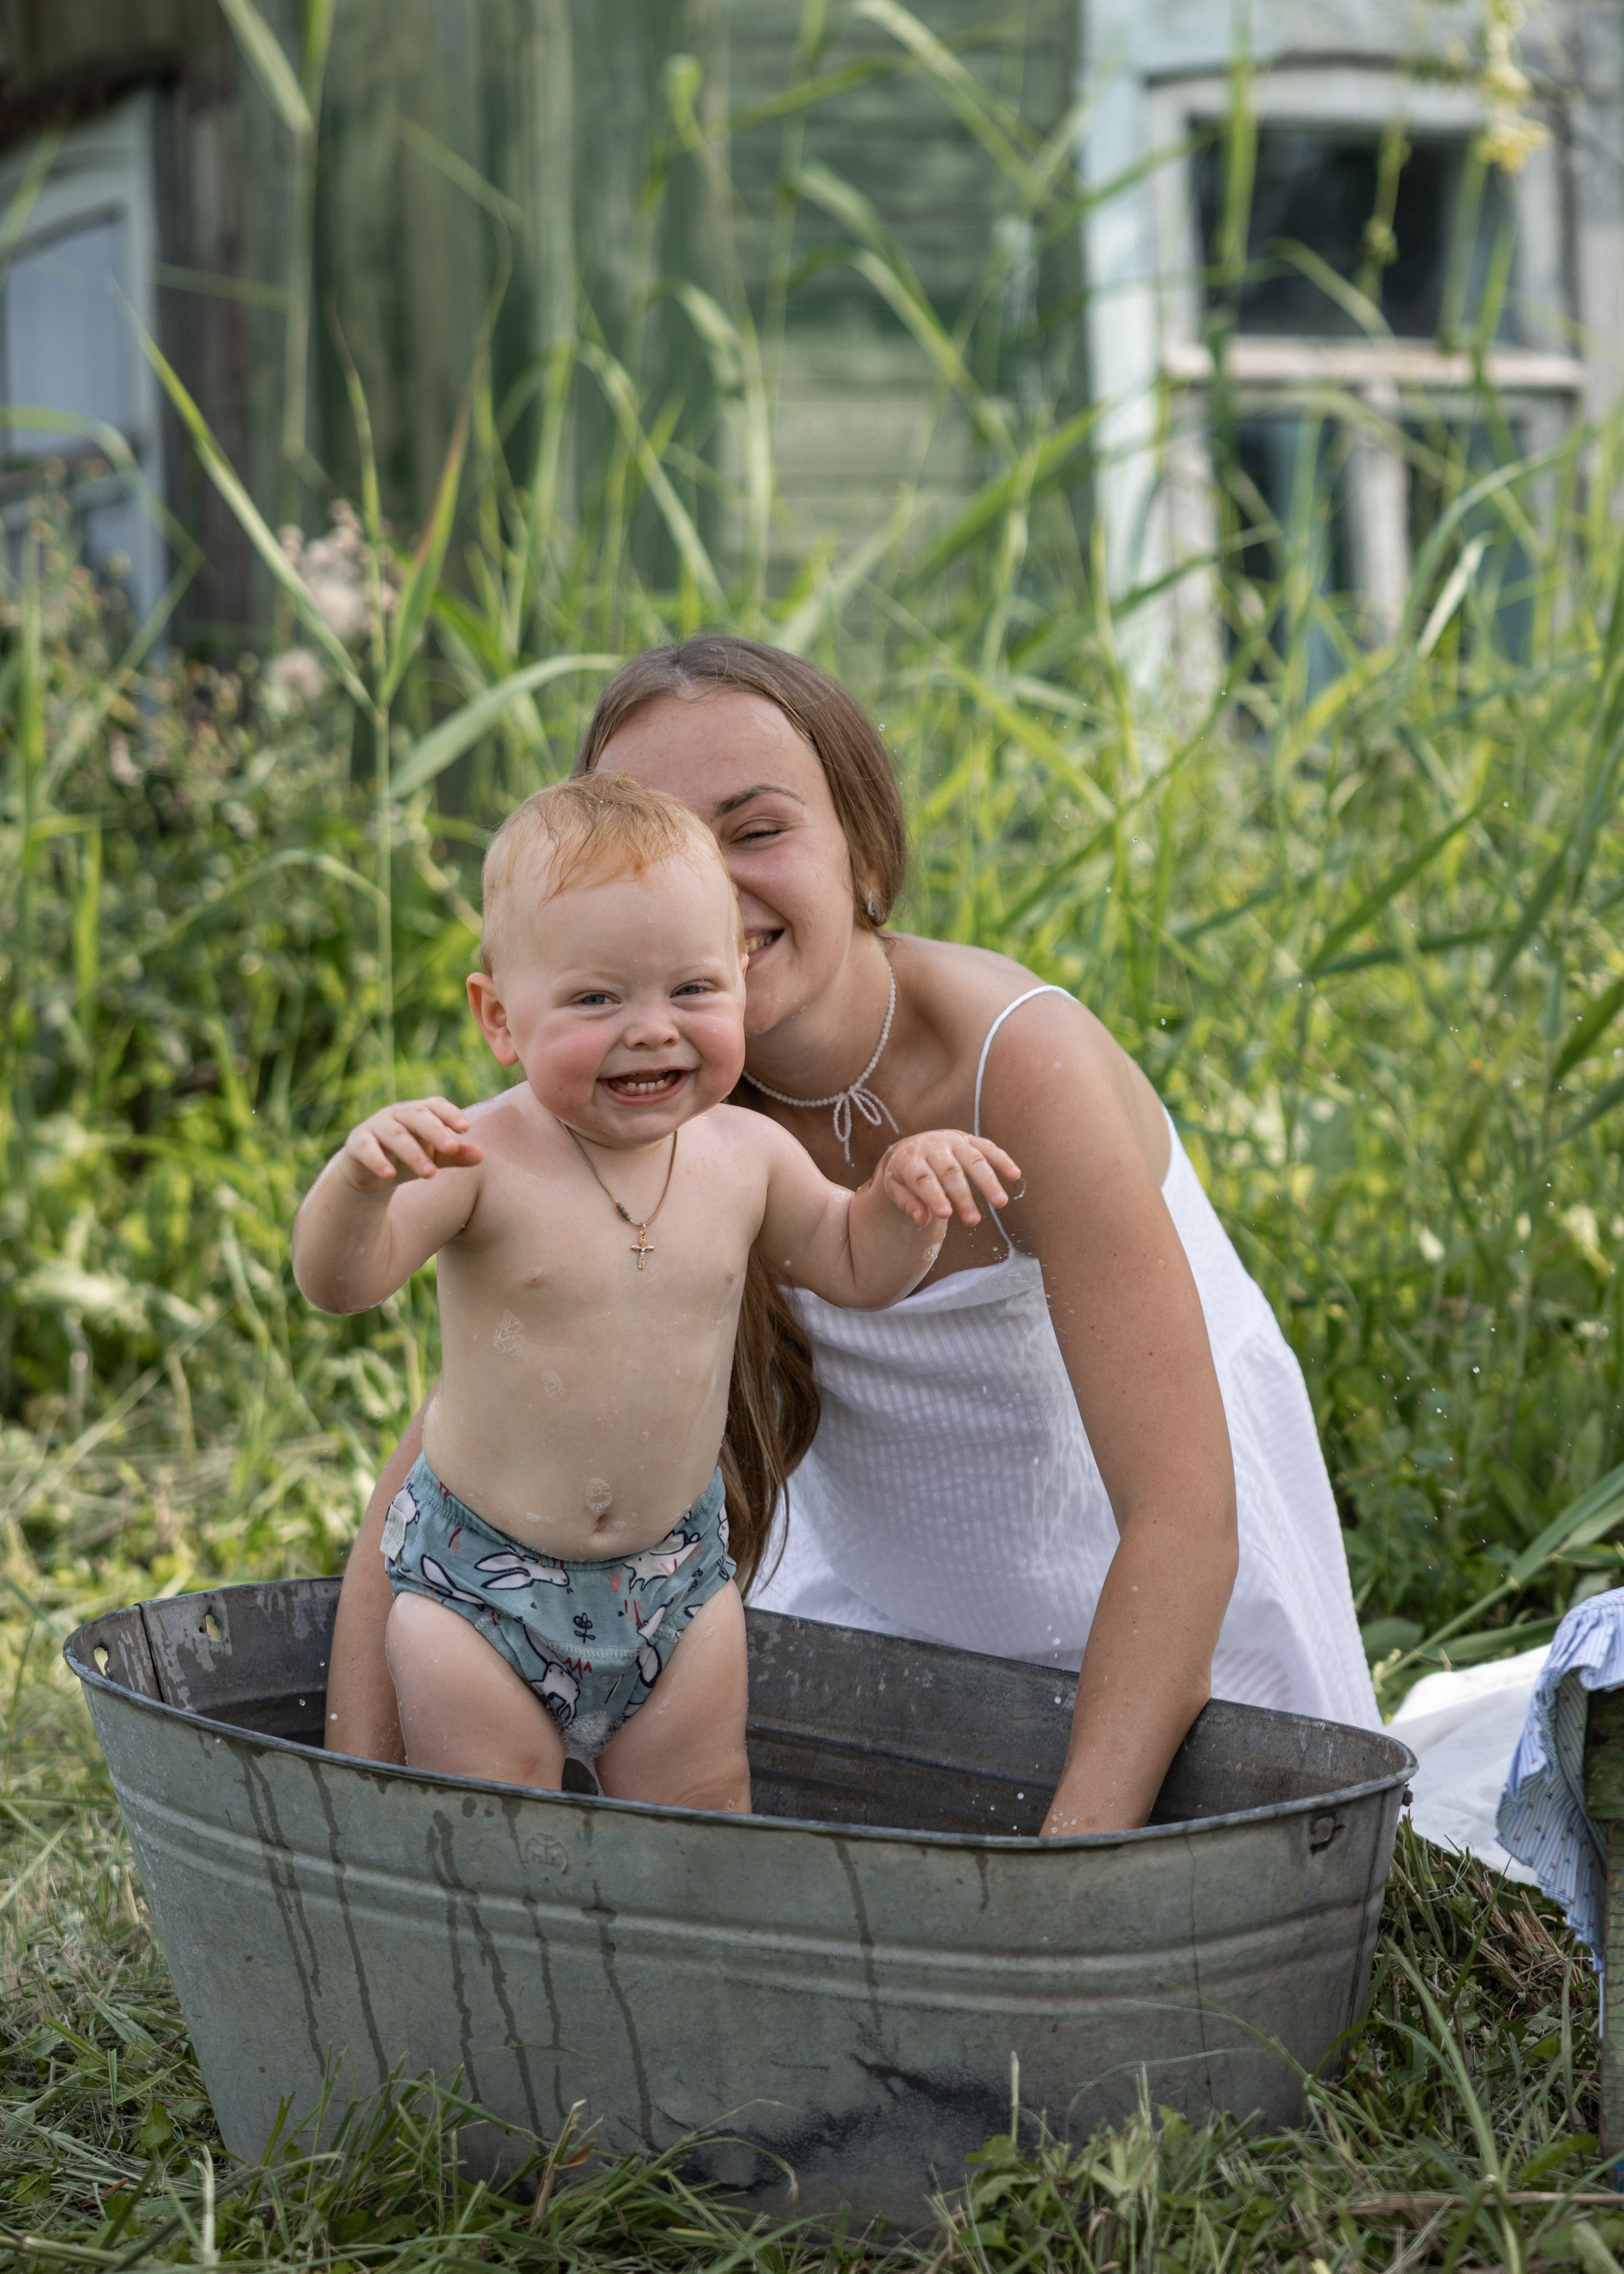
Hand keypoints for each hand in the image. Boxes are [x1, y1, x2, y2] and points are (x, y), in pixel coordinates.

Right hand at [340, 1097, 482, 1192]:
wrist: (368, 1171)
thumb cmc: (407, 1158)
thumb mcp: (433, 1158)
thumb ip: (455, 1155)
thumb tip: (481, 1155)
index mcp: (418, 1112)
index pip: (435, 1106)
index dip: (450, 1114)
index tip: (466, 1128)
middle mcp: (397, 1114)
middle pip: (417, 1116)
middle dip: (435, 1131)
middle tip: (451, 1147)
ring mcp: (375, 1126)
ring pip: (395, 1135)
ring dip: (413, 1153)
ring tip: (430, 1173)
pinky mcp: (357, 1144)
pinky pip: (367, 1149)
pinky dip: (378, 1161)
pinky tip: (390, 1175)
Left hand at [881, 1131, 1020, 1230]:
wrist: (913, 1146)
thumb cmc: (905, 1174)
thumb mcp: (895, 1189)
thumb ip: (907, 1204)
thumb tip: (922, 1220)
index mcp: (911, 1159)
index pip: (923, 1178)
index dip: (934, 1196)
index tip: (946, 1215)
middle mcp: (933, 1146)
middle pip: (950, 1171)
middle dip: (963, 1196)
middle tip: (973, 1220)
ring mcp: (954, 1141)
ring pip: (973, 1159)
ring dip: (988, 1181)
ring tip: (1000, 1203)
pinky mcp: (970, 1139)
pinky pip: (988, 1148)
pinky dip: (1002, 1160)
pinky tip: (1014, 1175)